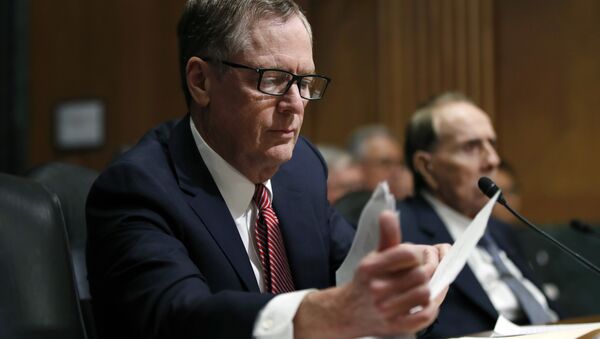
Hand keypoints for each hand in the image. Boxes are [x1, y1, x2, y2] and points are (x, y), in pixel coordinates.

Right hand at [294, 210, 444, 338]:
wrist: (348, 311)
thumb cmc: (367, 280)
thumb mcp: (374, 255)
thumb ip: (387, 235)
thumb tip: (388, 214)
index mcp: (371, 267)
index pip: (408, 254)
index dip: (421, 253)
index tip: (422, 255)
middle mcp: (376, 288)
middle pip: (420, 275)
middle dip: (430, 269)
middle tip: (430, 269)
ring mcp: (385, 309)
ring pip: (425, 294)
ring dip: (431, 289)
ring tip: (426, 285)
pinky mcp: (395, 326)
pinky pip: (424, 317)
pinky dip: (431, 308)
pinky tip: (427, 302)